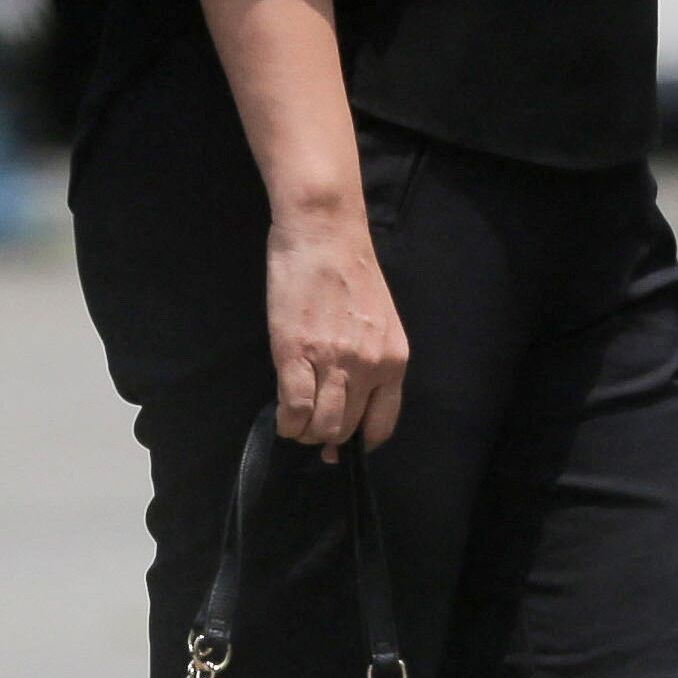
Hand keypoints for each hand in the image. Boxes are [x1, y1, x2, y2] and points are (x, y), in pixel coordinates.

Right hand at [265, 206, 408, 449]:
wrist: (326, 235)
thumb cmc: (352, 275)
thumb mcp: (379, 324)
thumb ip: (372, 363)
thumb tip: (352, 404)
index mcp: (395, 359)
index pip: (382, 424)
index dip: (359, 441)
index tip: (342, 442)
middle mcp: (370, 366)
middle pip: (346, 429)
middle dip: (326, 436)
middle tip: (311, 423)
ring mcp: (334, 362)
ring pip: (321, 428)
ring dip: (304, 432)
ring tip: (295, 419)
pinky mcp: (296, 354)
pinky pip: (293, 410)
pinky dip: (286, 421)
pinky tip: (282, 414)